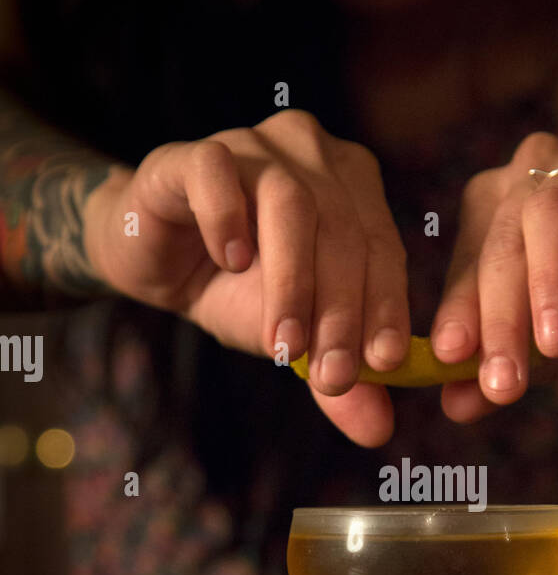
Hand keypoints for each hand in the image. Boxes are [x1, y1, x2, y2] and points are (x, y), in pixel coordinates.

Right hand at [84, 110, 408, 445]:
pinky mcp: (192, 152)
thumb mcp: (292, 338)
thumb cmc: (237, 288)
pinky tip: (231, 262)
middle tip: (329, 375)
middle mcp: (312, 152)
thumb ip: (334, 377)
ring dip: (291, 280)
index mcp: (352, 186)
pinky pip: (216, 172)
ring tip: (282, 344)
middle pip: (342, 226)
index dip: (385, 306)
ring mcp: (254, 144)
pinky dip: (227, 219)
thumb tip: (377, 430)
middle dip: (339, 308)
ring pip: (289, 200)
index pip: (382, 246)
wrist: (155, 258)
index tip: (381, 365)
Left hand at [430, 121, 557, 422]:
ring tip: (557, 339)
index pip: (466, 274)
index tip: (453, 362)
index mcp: (491, 235)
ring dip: (548, 274)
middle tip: (507, 380)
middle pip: (499, 244)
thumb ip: (514, 368)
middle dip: (502, 316)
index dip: (459, 317)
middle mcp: (522, 190)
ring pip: (545, 205)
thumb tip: (454, 405)